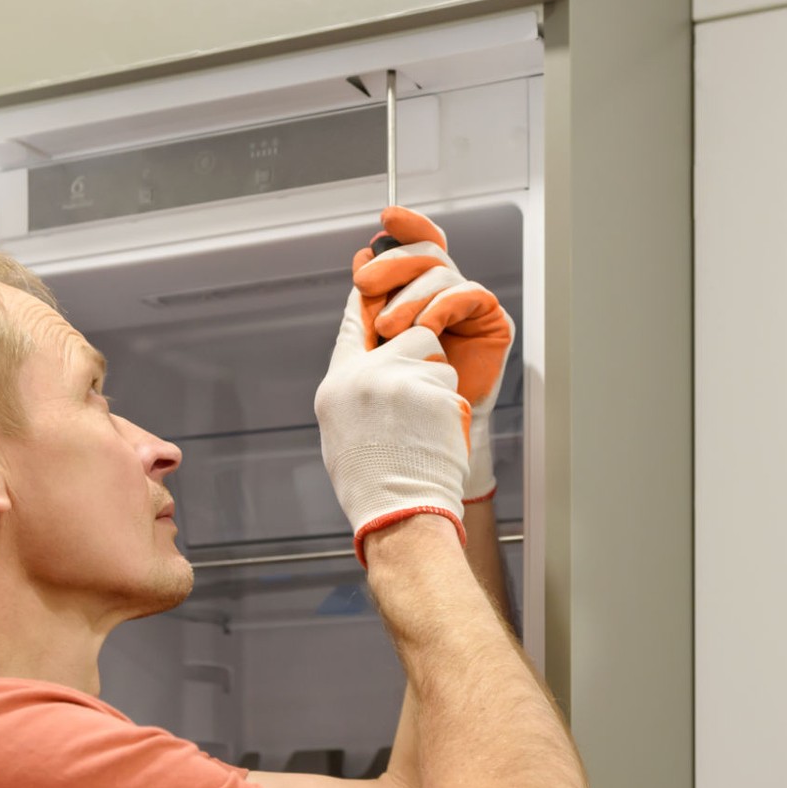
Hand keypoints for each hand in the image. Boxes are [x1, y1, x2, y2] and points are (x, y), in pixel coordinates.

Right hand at [314, 288, 470, 561]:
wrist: (400, 515)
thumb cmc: (373, 483)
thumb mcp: (343, 429)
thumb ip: (353, 388)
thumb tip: (365, 362)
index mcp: (336, 385)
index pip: (351, 324)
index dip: (365, 299)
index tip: (370, 272)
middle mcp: (361, 375)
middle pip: (407, 336)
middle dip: (420, 362)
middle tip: (414, 410)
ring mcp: (397, 380)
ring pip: (435, 359)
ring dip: (437, 388)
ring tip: (422, 432)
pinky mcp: (430, 390)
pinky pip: (451, 385)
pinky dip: (450, 411)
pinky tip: (436, 440)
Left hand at [353, 207, 514, 503]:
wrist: (419, 452)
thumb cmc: (391, 409)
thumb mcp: (366, 351)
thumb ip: (364, 308)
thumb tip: (362, 255)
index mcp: (412, 298)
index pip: (413, 249)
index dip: (405, 227)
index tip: (386, 216)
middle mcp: (441, 299)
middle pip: (425, 254)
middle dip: (392, 263)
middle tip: (365, 284)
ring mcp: (466, 312)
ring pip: (441, 272)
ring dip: (408, 296)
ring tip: (387, 329)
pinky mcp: (490, 325)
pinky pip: (468, 294)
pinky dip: (441, 305)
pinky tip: (424, 327)